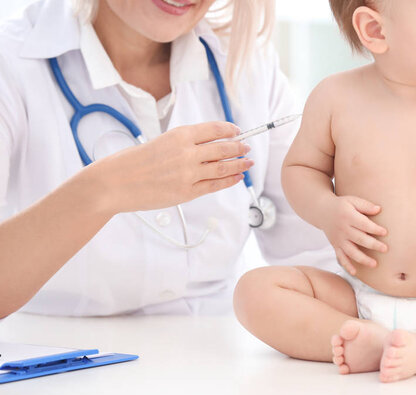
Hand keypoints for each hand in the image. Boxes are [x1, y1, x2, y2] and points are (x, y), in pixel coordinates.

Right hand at [91, 121, 252, 213]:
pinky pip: (215, 185)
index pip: (214, 129)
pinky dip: (229, 180)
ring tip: (248, 162)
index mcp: (180, 135)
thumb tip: (209, 146)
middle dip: (239, 147)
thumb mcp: (160, 141)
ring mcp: (188, 173)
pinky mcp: (187, 192)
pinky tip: (237, 177)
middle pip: (223, 148)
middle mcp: (187, 152)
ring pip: (223, 167)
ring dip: (239, 164)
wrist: (115, 182)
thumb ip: (184, 143)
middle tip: (247, 147)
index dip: (230, 130)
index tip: (238, 131)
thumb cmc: (133, 161)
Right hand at [321, 196, 387, 274]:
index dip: (374, 229)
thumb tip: (379, 209)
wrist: (322, 211)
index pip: (363, 224)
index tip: (385, 232)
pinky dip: (347, 265)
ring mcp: (339, 239)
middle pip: (359, 239)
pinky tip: (354, 272)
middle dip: (373, 245)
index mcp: (348, 216)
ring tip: (374, 264)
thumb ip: (365, 205)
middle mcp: (343, 229)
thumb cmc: (341, 205)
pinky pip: (341, 257)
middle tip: (385, 249)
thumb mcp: (352, 200)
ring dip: (363, 258)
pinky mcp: (336, 246)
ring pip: (351, 251)